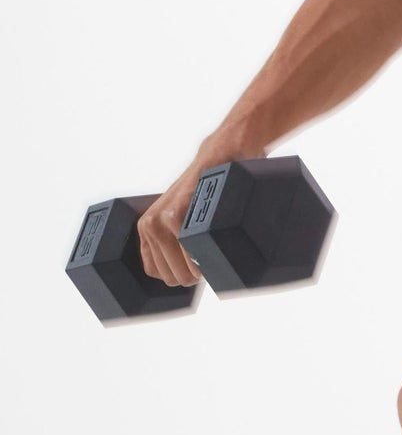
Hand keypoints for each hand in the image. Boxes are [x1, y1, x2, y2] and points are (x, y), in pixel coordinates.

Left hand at [136, 138, 247, 287]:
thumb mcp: (183, 216)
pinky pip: (194, 258)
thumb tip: (187, 275)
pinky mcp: (176, 215)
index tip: (198, 263)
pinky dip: (209, 258)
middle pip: (173, 278)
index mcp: (147, 228)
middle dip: (195, 274)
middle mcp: (149, 225)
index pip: (158, 273)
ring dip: (204, 268)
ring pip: (185, 273)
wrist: (221, 156)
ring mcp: (161, 220)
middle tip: (211, 254)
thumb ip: (175, 241)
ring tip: (214, 245)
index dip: (182, 274)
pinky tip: (216, 242)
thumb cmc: (209, 189)